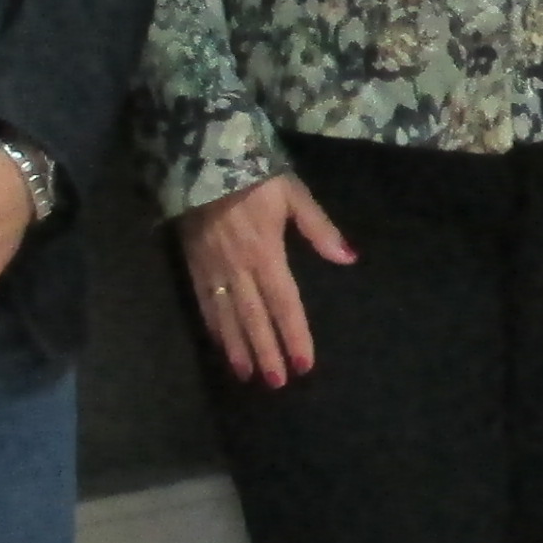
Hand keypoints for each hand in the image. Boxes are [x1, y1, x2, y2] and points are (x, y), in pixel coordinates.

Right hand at [176, 171, 356, 384]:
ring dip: (240, 348)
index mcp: (267, 254)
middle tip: (277, 383)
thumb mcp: (293, 195)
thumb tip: (348, 258)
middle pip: (255, 319)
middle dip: (267, 353)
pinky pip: (204, 303)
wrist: (200, 159)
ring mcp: (213, 269)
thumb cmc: (255, 176)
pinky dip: (214, 328)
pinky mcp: (194, 265)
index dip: (295, 336)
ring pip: (228, 317)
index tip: (304, 364)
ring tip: (249, 376)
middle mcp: (239, 268)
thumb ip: (319, 229)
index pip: (285, 304)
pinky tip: (221, 346)